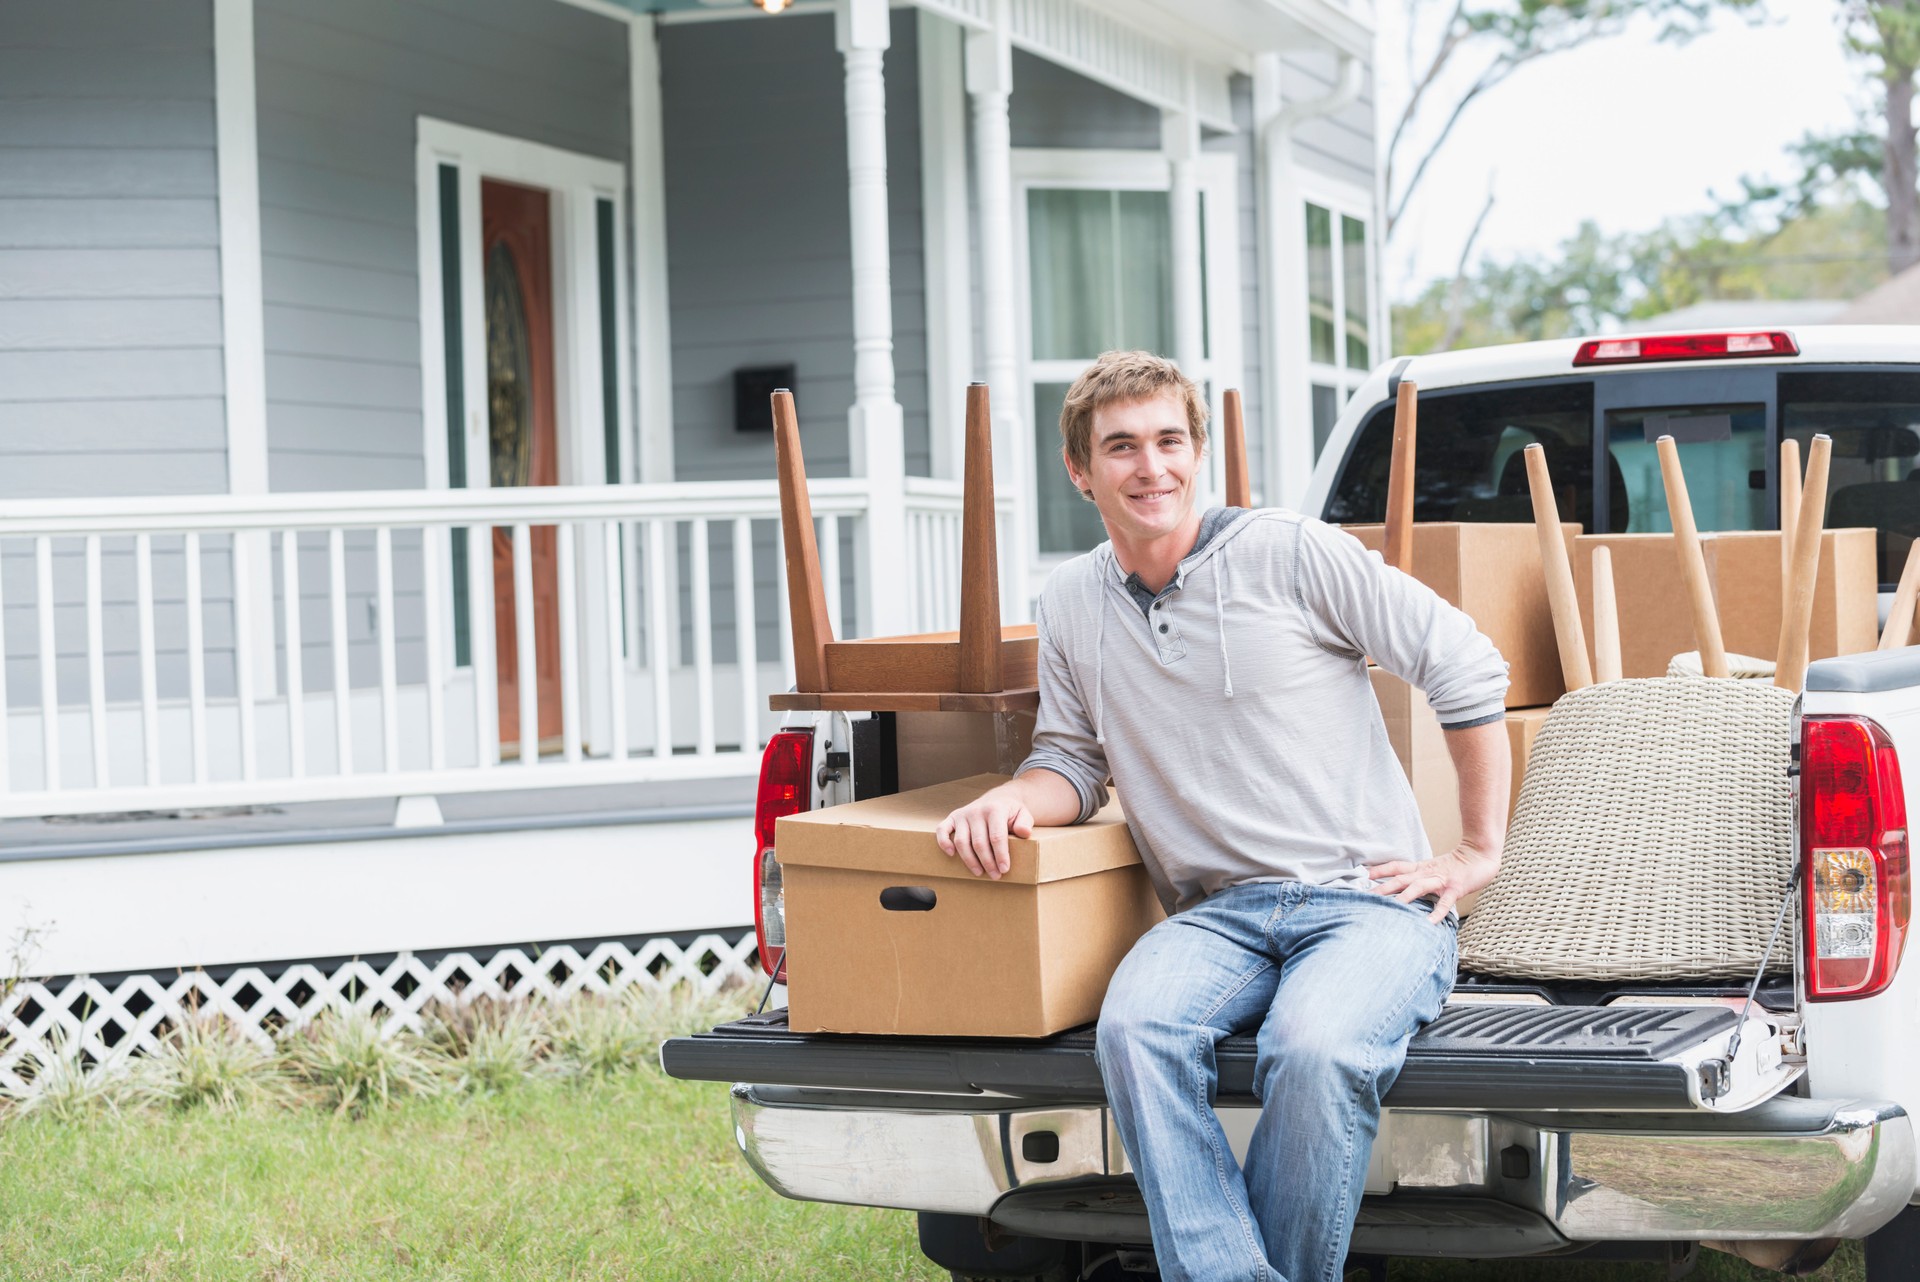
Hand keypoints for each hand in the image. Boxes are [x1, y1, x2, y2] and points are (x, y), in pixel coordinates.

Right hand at [934, 787, 1034, 879]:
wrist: (999, 799)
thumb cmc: (1011, 812)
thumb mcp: (1024, 814)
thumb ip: (1025, 823)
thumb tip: (1024, 833)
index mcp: (995, 809)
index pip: (996, 836)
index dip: (1000, 855)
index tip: (1004, 869)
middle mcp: (976, 811)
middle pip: (979, 842)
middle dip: (987, 862)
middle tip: (995, 875)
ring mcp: (963, 814)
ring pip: (961, 841)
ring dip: (969, 860)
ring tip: (980, 873)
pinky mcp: (953, 817)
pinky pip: (942, 830)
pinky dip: (943, 842)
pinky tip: (951, 854)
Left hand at [1365, 839, 1501, 922]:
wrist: (1480, 855)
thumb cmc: (1456, 865)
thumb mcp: (1433, 868)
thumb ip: (1418, 876)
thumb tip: (1402, 888)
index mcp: (1421, 868)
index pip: (1396, 866)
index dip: (1379, 870)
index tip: (1362, 875)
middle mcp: (1427, 873)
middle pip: (1400, 879)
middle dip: (1382, 888)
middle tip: (1366, 897)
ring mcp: (1441, 880)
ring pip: (1418, 887)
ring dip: (1403, 898)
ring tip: (1391, 908)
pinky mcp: (1455, 889)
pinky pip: (1444, 902)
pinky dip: (1436, 912)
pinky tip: (1428, 923)